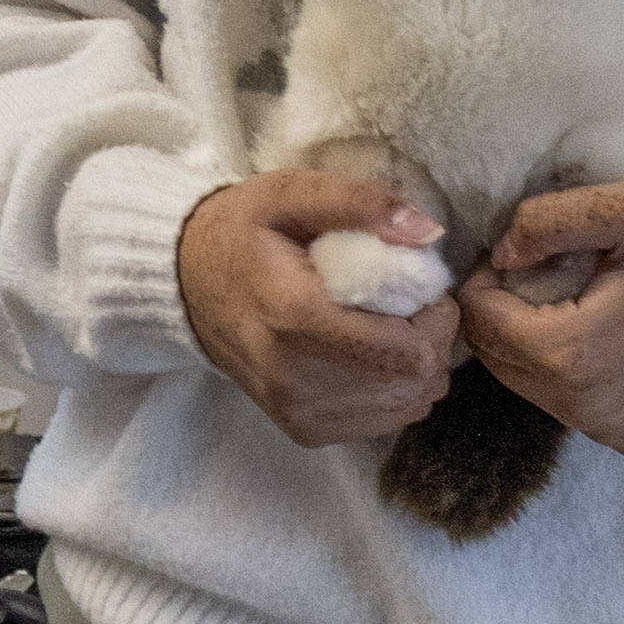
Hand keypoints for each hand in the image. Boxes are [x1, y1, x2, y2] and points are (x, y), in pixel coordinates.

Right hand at [179, 172, 463, 451]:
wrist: (185, 284)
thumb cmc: (242, 233)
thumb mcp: (290, 194)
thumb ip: (359, 202)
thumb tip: (427, 232)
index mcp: (294, 317)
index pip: (410, 351)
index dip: (437, 319)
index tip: (422, 288)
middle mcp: (294, 377)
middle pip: (415, 383)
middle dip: (433, 341)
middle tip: (410, 306)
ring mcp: (297, 410)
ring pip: (407, 407)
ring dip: (417, 367)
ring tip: (389, 328)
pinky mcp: (303, 429)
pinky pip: (384, 421)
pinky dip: (394, 389)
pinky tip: (370, 355)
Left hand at [459, 181, 623, 454]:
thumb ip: (547, 222)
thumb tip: (500, 251)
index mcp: (575, 356)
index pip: (480, 321)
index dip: (483, 278)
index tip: (516, 248)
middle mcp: (585, 411)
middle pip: (498, 360)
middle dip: (502, 311)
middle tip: (537, 268)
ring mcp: (611, 432)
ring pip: (530, 385)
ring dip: (533, 340)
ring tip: (573, 295)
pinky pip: (571, 404)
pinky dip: (569, 369)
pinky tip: (604, 330)